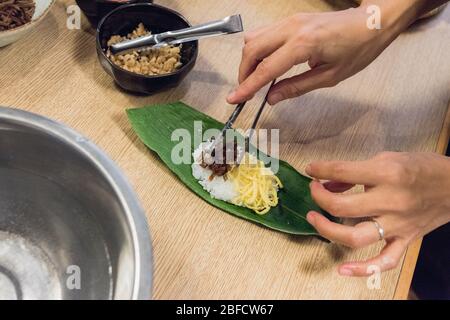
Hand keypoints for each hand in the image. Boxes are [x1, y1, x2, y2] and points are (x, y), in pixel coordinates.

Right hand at [227, 1, 420, 104]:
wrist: (372, 22)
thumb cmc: (358, 48)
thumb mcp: (330, 76)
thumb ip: (297, 87)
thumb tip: (272, 97)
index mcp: (304, 45)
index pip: (266, 69)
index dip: (247, 86)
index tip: (234, 98)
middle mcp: (293, 28)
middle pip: (251, 49)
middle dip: (243, 73)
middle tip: (245, 91)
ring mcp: (290, 20)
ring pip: (254, 38)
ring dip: (249, 60)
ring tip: (254, 79)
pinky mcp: (291, 19)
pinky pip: (264, 32)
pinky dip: (258, 49)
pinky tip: (266, 63)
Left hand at [305, 152, 449, 275]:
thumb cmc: (421, 168)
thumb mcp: (387, 158)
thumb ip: (355, 171)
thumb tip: (329, 181)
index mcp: (387, 174)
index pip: (343, 172)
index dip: (320, 169)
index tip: (311, 169)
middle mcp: (391, 201)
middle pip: (343, 207)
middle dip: (319, 198)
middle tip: (314, 191)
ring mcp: (398, 225)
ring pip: (355, 237)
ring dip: (328, 230)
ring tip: (314, 219)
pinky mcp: (405, 240)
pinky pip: (384, 262)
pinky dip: (363, 269)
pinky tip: (343, 269)